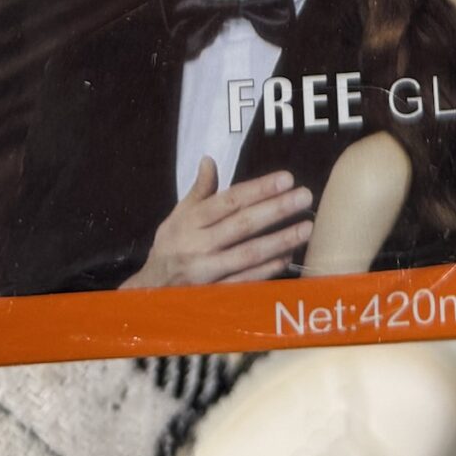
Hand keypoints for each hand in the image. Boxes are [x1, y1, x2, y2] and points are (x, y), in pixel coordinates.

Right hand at [121, 161, 313, 289]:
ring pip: (248, 254)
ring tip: (306, 227)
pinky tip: (287, 257)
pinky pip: (246, 281)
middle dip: (276, 209)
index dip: (259, 189)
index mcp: (190, 221)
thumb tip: (209, 160)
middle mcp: (198, 245)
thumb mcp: (177, 216)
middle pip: (243, 225)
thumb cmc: (170, 249)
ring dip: (280, 240)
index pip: (230, 201)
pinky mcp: (214, 295)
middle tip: (304, 196)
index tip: (286, 179)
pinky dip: (268, 269)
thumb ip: (198, 190)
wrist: (149, 293)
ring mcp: (207, 272)